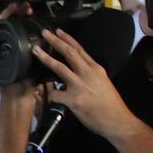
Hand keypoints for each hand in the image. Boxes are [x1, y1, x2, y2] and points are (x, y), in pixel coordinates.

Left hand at [30, 28, 137, 142]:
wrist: (117, 120)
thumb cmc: (110, 103)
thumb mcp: (103, 82)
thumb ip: (89, 74)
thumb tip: (77, 69)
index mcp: (95, 69)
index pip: (80, 49)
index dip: (68, 39)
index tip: (58, 31)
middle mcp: (88, 74)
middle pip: (69, 53)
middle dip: (55, 41)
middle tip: (44, 33)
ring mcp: (80, 86)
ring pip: (59, 68)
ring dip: (46, 58)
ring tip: (36, 51)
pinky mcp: (74, 100)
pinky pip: (55, 94)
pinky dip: (49, 94)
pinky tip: (45, 95)